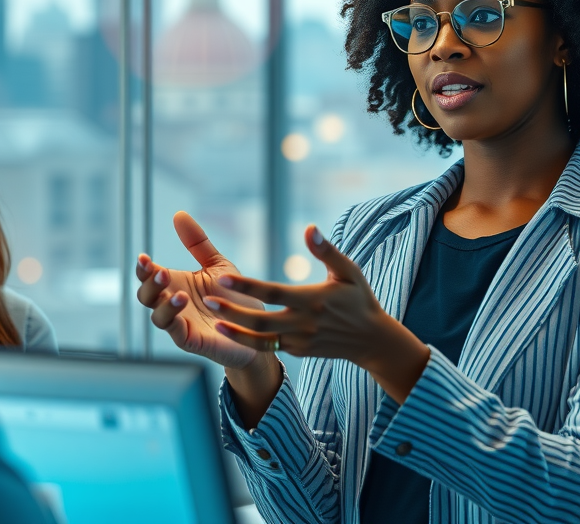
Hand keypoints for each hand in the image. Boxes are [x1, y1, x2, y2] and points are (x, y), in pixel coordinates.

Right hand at [135, 211, 266, 370]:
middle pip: (146, 296)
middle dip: (149, 284)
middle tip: (163, 272)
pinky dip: (176, 320)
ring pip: (157, 318)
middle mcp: (172, 305)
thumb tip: (178, 214)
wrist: (258, 327)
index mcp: (175, 285)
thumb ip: (197, 243)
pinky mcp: (191, 340)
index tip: (144, 257)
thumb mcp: (216, 265)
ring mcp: (180, 324)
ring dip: (164, 305)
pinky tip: (186, 306)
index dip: (143, 268)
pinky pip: (176, 332)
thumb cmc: (234, 296)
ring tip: (180, 294)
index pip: (149, 276)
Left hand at [203, 224, 431, 402]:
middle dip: (234, 312)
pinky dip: (249, 342)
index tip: (223, 277)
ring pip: (263, 340)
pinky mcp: (299, 352)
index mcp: (314, 301)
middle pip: (262, 321)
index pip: (274, 293)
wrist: (371, 340)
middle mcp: (305, 324)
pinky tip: (230, 331)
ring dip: (236, 332)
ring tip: (213, 321)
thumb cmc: (360, 299)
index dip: (248, 286)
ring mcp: (301, 341)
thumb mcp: (349, 272)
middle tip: (208, 301)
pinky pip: (271, 348)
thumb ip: (327, 251)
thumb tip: (309, 227)